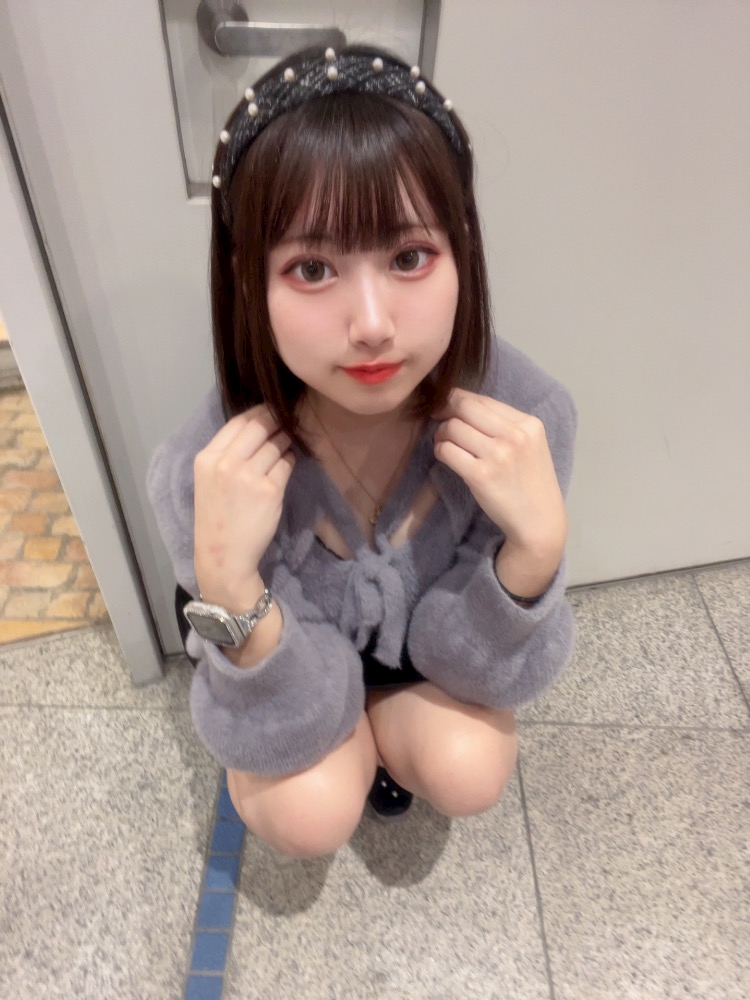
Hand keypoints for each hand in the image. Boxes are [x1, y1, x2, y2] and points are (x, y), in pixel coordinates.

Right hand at [193, 404, 294, 610]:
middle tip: (288, 420)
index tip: (270, 411)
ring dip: (285, 441)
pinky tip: (287, 464)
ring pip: (276, 444)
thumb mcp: (209, 479)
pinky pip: (286, 464)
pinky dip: (289, 460)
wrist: (223, 556)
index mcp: (206, 458)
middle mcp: (226, 464)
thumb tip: (258, 425)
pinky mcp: (270, 491)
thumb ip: (226, 453)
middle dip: (277, 419)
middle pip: (259, 426)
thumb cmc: (217, 517)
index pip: (237, 421)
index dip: (258, 412)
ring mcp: (249, 477)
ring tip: (286, 444)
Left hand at [432, 388, 566, 561]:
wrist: (539, 521)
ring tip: (445, 443)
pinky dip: (440, 450)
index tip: (447, 406)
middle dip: (445, 410)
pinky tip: (445, 456)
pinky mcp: (481, 475)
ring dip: (441, 434)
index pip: (483, 399)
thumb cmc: (530, 482)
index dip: (458, 399)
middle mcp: (515, 436)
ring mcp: (498, 455)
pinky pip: (447, 451)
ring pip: (452, 427)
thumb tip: (463, 405)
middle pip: (465, 407)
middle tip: (437, 419)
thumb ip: (504, 425)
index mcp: (529, 424)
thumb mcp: (530, 445)